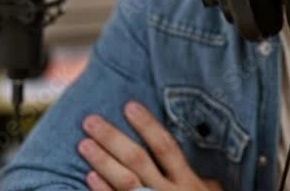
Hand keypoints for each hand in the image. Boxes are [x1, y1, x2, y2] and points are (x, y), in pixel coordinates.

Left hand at [78, 101, 222, 190]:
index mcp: (188, 184)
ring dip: (103, 161)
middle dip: (113, 139)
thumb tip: (205, 175)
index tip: (129, 106)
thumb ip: (205, 185)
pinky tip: (89, 177)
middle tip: (90, 121)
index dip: (148, 126)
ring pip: (125, 182)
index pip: (166, 148)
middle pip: (139, 161)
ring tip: (84, 144)